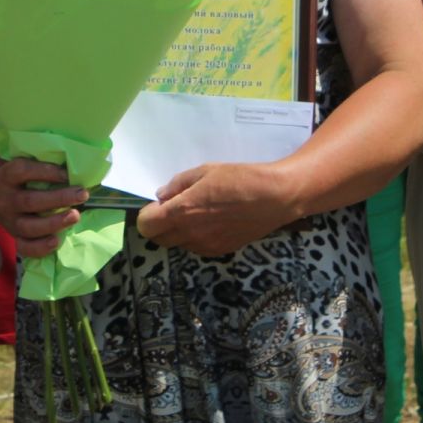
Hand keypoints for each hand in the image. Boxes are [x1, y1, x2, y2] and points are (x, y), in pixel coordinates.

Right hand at [0, 157, 85, 257]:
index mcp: (5, 176)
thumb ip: (43, 167)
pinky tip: (57, 241)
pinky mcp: (14, 237)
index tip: (67, 174)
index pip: (22, 171)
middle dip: (59, 198)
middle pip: (29, 201)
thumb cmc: (21, 178)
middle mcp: (4, 200)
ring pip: (28, 227)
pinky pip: (25, 247)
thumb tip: (76, 169)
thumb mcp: (24, 166)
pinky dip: (40, 247)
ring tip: (75, 216)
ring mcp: (8, 221)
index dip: (46, 172)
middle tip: (82, 194)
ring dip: (54, 223)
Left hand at [136, 162, 297, 256]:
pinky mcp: (221, 251)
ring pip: (178, 244)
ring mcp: (206, 246)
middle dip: (160, 224)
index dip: (148, 214)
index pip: (146, 225)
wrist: (275, 198)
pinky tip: (213, 221)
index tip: (160, 204)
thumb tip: (161, 197)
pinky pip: (197, 247)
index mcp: (182, 212)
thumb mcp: (205, 171)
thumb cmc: (239, 179)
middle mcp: (191, 234)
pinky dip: (196, 237)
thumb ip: (178, 185)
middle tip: (176, 207)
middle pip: (159, 239)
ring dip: (179, 231)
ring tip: (199, 212)